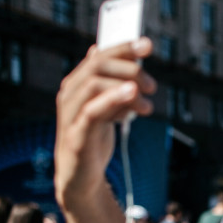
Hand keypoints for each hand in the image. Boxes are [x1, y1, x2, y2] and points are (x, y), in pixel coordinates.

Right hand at [54, 38, 156, 206]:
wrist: (81, 178)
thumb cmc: (93, 141)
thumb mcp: (107, 109)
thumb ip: (112, 86)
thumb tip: (118, 56)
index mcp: (78, 84)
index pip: (99, 55)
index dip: (123, 47)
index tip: (147, 45)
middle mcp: (70, 94)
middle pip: (98, 65)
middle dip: (130, 68)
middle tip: (152, 86)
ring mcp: (71, 114)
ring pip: (94, 83)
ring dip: (126, 85)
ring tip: (147, 102)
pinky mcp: (76, 135)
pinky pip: (92, 111)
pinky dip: (112, 99)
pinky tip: (132, 95)